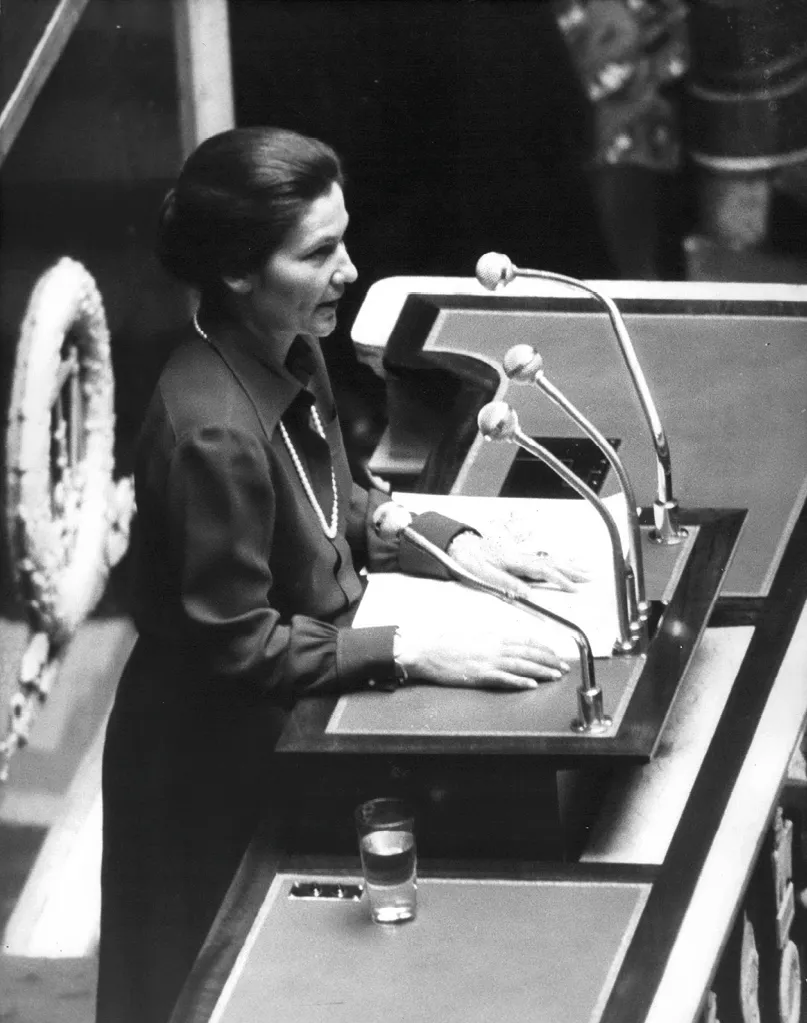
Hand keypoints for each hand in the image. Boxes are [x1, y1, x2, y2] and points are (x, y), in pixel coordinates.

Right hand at [395, 626, 569, 689]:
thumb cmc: (446, 645)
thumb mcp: (472, 636)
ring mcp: (488, 661)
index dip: (542, 647)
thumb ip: (490, 639)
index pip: (524, 641)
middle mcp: (494, 647)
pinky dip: (519, 681)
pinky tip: (531, 684)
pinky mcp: (480, 675)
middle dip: (549, 660)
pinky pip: (504, 679)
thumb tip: (505, 641)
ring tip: (555, 675)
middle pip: (528, 653)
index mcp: (493, 636)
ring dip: (541, 670)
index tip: (554, 653)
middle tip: (563, 666)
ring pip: (521, 665)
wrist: (427, 653)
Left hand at [447, 530, 588, 595]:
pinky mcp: (519, 556)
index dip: (560, 579)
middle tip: (590, 577)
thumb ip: (506, 583)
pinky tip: (565, 562)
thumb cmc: (470, 561)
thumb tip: (527, 593)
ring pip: (550, 559)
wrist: (460, 546)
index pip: (543, 570)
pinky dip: (558, 561)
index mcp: (514, 561)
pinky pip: (543, 559)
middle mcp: (521, 556)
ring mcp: (521, 555)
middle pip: (552, 562)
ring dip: (569, 565)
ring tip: (585, 569)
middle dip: (572, 570)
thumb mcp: (484, 575)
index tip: (574, 588)